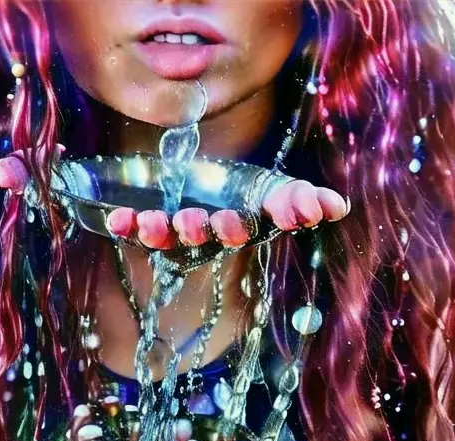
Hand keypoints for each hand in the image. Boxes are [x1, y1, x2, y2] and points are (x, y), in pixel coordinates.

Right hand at [0, 148, 348, 249]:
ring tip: (285, 211)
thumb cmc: (130, 200)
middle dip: (196, 228)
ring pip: (249, 227)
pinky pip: (287, 210)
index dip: (143, 231)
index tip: (135, 224)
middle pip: (197, 234)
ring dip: (263, 219)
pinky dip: (308, 208)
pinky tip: (331, 205)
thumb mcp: (86, 191)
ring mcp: (232, 223)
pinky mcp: (264, 210)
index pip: (149, 233)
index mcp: (159, 227)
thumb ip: (44, 181)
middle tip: (195, 220)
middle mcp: (197, 231)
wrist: (179, 212)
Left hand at [106, 178, 348, 249]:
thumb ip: (301, 200)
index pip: (252, 228)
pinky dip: (125, 226)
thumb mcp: (274, 192)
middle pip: (206, 239)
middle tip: (210, 222)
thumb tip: (339, 207)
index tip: (285, 214)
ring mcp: (176, 234)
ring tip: (158, 220)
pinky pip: (134, 230)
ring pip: (168, 239)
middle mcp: (208, 236)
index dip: (259, 223)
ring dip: (163, 231)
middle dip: (208, 231)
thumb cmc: (245, 196)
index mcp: (240, 227)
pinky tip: (116, 220)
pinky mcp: (147, 225)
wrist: (203, 188)